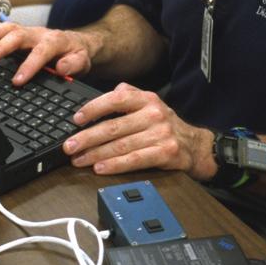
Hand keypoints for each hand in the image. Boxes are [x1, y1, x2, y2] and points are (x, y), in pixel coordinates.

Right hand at [0, 21, 96, 85]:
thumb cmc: (77, 53)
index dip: (28, 66)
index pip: (40, 52)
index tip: (17, 81)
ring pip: (7, 28)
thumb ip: (73, 64)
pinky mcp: (20, 33)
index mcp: (55, 41)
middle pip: (18, 35)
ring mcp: (28, 32)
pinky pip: (2, 29)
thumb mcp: (82, 61)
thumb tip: (61, 68)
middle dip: (1, 46)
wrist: (78, 42)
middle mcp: (39, 33)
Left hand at [63, 83, 216, 179]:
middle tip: (69, 146)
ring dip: (95, 154)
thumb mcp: (150, 104)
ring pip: (120, 145)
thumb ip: (127, 96)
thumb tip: (102, 96)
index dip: (93, 109)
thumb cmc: (165, 125)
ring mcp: (160, 134)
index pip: (115, 99)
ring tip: (78, 160)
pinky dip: (114, 165)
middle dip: (87, 138)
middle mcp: (153, 114)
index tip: (76, 119)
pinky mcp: (165, 153)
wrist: (196, 145)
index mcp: (146, 99)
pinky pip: (134, 160)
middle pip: (113, 126)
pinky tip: (100, 168)